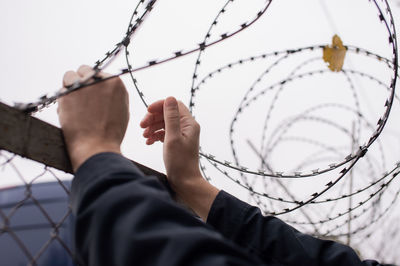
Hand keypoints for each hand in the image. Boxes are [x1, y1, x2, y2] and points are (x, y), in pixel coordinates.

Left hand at [57, 65, 128, 171]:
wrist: (97, 147)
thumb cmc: (111, 133)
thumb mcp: (122, 110)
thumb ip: (114, 95)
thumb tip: (104, 88)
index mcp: (116, 82)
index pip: (100, 74)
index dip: (94, 85)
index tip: (92, 96)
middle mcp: (100, 79)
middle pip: (85, 70)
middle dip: (81, 81)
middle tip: (81, 98)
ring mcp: (84, 85)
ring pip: (70, 75)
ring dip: (70, 87)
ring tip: (74, 104)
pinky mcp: (68, 92)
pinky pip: (62, 89)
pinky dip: (63, 99)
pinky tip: (69, 112)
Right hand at [140, 97, 218, 220]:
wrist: (185, 182)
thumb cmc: (180, 162)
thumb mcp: (172, 138)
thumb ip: (170, 117)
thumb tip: (169, 98)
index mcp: (189, 123)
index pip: (174, 105)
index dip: (159, 106)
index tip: (147, 112)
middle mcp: (187, 127)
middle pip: (167, 114)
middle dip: (153, 118)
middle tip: (141, 126)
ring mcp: (182, 135)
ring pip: (164, 123)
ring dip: (152, 127)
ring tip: (144, 136)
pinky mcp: (176, 143)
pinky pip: (164, 133)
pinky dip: (155, 135)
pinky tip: (148, 142)